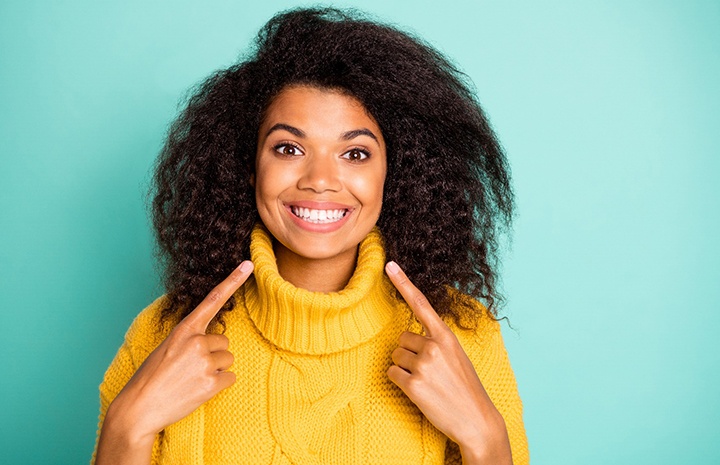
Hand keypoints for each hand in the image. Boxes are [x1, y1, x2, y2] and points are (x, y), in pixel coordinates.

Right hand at [105, 260, 253, 444]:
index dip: (233, 280)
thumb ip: (188, 338)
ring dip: (215, 370)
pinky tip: (198, 390)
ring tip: (191, 379)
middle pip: (224, 342)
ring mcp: (204, 362)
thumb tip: (210, 339)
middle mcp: (196, 341)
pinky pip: (230, 377)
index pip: (212, 299)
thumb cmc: (150, 378)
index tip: (248, 265)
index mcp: (183, 329)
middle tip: (190, 368)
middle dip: (212, 354)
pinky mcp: (211, 383)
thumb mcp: (166, 348)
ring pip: (227, 359)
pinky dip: (218, 385)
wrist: (138, 409)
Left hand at [385, 261, 511, 463]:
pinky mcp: (414, 385)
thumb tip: (410, 337)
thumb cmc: (465, 388)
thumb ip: (437, 343)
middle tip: (428, 371)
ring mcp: (424, 366)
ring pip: (396, 356)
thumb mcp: (457, 357)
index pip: (421, 304)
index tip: (389, 264)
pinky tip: (419, 392)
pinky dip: (400, 382)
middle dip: (409, 353)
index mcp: (447, 336)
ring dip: (405, 368)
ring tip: (427, 382)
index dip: (404, 283)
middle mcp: (435, 346)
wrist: (477, 421)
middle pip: (401, 338)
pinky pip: (393, 374)